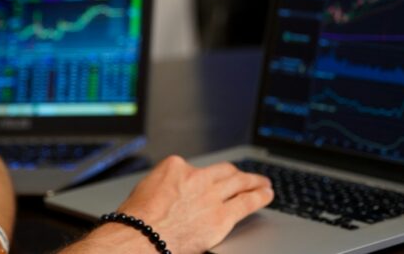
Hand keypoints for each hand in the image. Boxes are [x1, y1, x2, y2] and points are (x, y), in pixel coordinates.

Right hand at [117, 155, 273, 253]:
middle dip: (235, 173)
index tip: (207, 181)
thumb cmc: (136, 220)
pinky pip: (246, 202)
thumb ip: (163, 188)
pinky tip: (266, 195)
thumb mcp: (144, 191)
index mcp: (174, 167)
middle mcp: (195, 176)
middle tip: (245, 175)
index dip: (202, 176)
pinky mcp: (221, 215)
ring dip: (253, 181)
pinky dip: (259, 197)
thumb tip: (169, 195)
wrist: (140, 236)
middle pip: (223, 172)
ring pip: (239, 183)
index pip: (194, 168)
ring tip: (263, 182)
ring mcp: (211, 195)